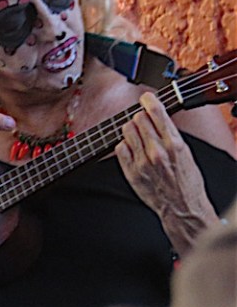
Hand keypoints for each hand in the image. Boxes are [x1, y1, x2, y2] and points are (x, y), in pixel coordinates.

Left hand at [115, 92, 215, 248]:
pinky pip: (120, 147)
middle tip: (145, 125)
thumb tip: (157, 116)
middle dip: (141, 119)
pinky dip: (125, 146)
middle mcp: (157, 151)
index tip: (146, 97)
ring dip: (132, 130)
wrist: (183, 208)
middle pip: (138, 118)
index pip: (157, 113)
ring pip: (127, 129)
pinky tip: (134, 152)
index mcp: (175, 145)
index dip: (149, 101)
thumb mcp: (186, 154)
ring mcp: (142, 161)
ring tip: (140, 139)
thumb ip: (170, 135)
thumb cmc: (187, 182)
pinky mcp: (131, 171)